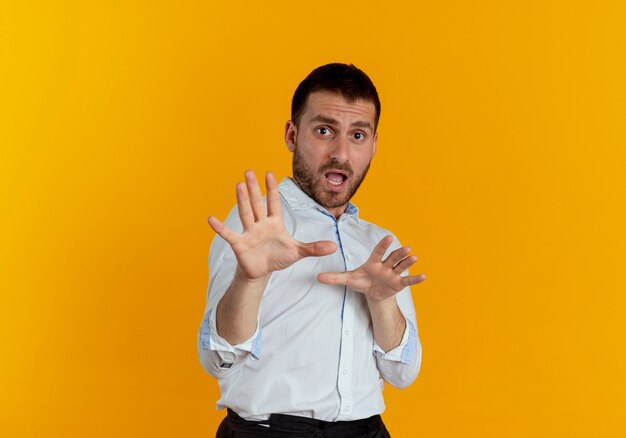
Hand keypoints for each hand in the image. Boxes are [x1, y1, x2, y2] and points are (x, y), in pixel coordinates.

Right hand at [208, 170, 336, 280]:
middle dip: (254, 188)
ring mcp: (249, 233)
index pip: (273, 202)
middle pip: (257, 203)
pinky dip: (220, 228)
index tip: (269, 173)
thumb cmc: (278, 257)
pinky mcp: (239, 244)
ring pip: (246, 213)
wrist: (262, 272)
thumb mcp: (298, 252)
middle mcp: (260, 224)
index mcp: (274, 223)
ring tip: (238, 185)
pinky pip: (229, 234)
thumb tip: (334, 246)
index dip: (272, 189)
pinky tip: (211, 219)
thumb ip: (314, 248)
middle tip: (249, 171)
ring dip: (242, 200)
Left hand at [317, 235, 425, 301]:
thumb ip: (334, 277)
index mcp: (373, 262)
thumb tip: (317, 277)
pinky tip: (424, 276)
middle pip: (393, 257)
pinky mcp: (398, 283)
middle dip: (399, 253)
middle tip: (407, 247)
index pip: (378, 252)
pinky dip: (415, 279)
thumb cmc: (361, 281)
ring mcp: (393, 274)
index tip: (388, 237)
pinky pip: (407, 281)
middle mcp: (385, 266)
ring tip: (415, 257)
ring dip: (408, 262)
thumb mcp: (347, 280)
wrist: (372, 292)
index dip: (383, 245)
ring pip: (401, 266)